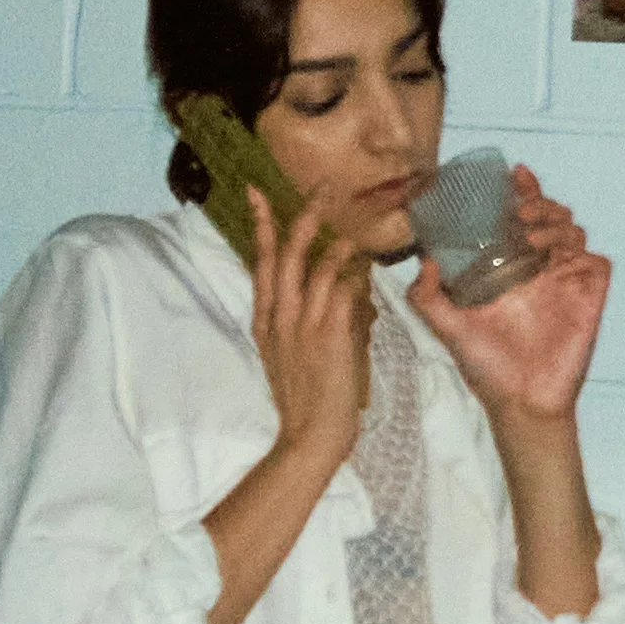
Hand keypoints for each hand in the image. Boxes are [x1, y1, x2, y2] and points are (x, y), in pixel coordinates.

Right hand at [248, 184, 366, 476]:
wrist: (311, 436)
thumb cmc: (307, 400)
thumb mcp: (294, 355)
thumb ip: (318, 320)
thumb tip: (353, 295)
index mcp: (265, 320)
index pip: (261, 263)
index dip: (261, 225)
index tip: (256, 192)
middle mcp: (280, 316)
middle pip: (287, 253)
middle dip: (304, 216)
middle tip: (322, 188)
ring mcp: (303, 323)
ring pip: (319, 265)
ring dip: (340, 241)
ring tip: (357, 229)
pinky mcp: (330, 333)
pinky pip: (345, 289)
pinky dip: (357, 274)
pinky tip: (368, 268)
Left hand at [406, 164, 608, 426]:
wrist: (518, 402)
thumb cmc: (486, 367)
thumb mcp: (447, 325)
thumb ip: (428, 295)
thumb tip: (424, 261)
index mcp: (514, 268)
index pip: (523, 217)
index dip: (523, 191)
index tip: (512, 174)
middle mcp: (543, 271)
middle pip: (553, 215)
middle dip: (538, 201)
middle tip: (517, 210)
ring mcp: (568, 283)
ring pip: (575, 230)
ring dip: (554, 221)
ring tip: (528, 233)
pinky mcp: (589, 299)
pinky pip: (597, 262)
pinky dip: (580, 251)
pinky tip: (554, 258)